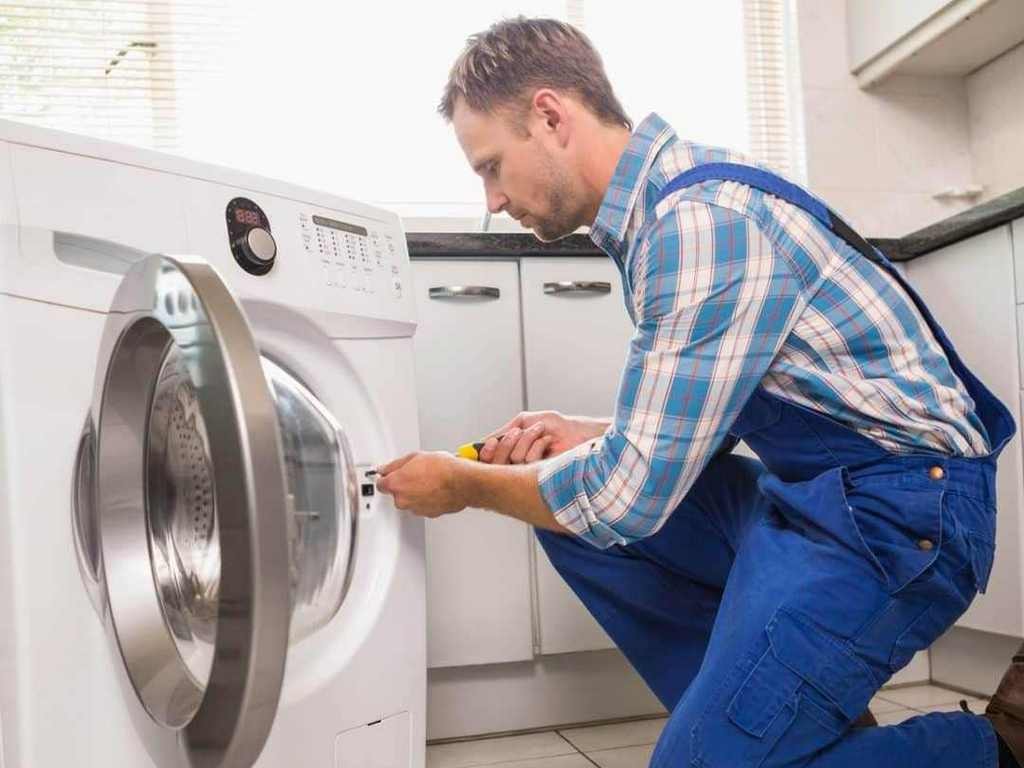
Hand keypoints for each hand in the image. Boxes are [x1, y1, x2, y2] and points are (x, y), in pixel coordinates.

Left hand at [374, 451, 466, 517]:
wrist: (462, 482)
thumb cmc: (443, 469)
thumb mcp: (415, 457)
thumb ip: (395, 465)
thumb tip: (386, 468)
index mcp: (396, 484)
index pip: (381, 484)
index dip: (386, 477)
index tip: (389, 474)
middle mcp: (403, 500)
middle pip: (396, 493)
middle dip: (404, 484)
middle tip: (416, 473)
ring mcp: (415, 509)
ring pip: (410, 500)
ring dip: (416, 492)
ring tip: (430, 480)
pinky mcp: (428, 514)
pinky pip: (422, 505)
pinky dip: (426, 499)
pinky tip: (435, 489)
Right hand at [478, 410, 609, 464]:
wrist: (574, 432)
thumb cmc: (553, 425)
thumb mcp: (523, 422)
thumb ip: (503, 431)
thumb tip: (482, 441)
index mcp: (509, 452)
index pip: (487, 461)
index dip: (485, 453)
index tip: (490, 443)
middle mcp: (515, 465)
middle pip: (494, 463)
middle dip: (507, 442)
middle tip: (518, 431)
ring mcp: (527, 472)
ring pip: (514, 458)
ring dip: (527, 439)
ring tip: (540, 432)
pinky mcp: (539, 475)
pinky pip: (528, 461)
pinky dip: (537, 444)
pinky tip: (547, 441)